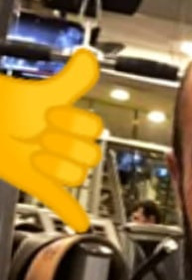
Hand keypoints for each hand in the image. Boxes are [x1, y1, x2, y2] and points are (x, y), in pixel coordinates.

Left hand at [0, 49, 101, 231]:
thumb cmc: (10, 106)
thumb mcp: (42, 93)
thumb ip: (71, 79)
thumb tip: (89, 58)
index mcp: (72, 122)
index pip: (93, 129)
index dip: (73, 122)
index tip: (52, 114)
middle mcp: (66, 144)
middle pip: (88, 156)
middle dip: (62, 143)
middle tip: (41, 133)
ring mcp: (54, 164)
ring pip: (74, 177)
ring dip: (53, 165)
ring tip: (34, 153)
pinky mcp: (39, 181)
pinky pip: (61, 201)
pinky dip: (72, 213)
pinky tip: (80, 222)